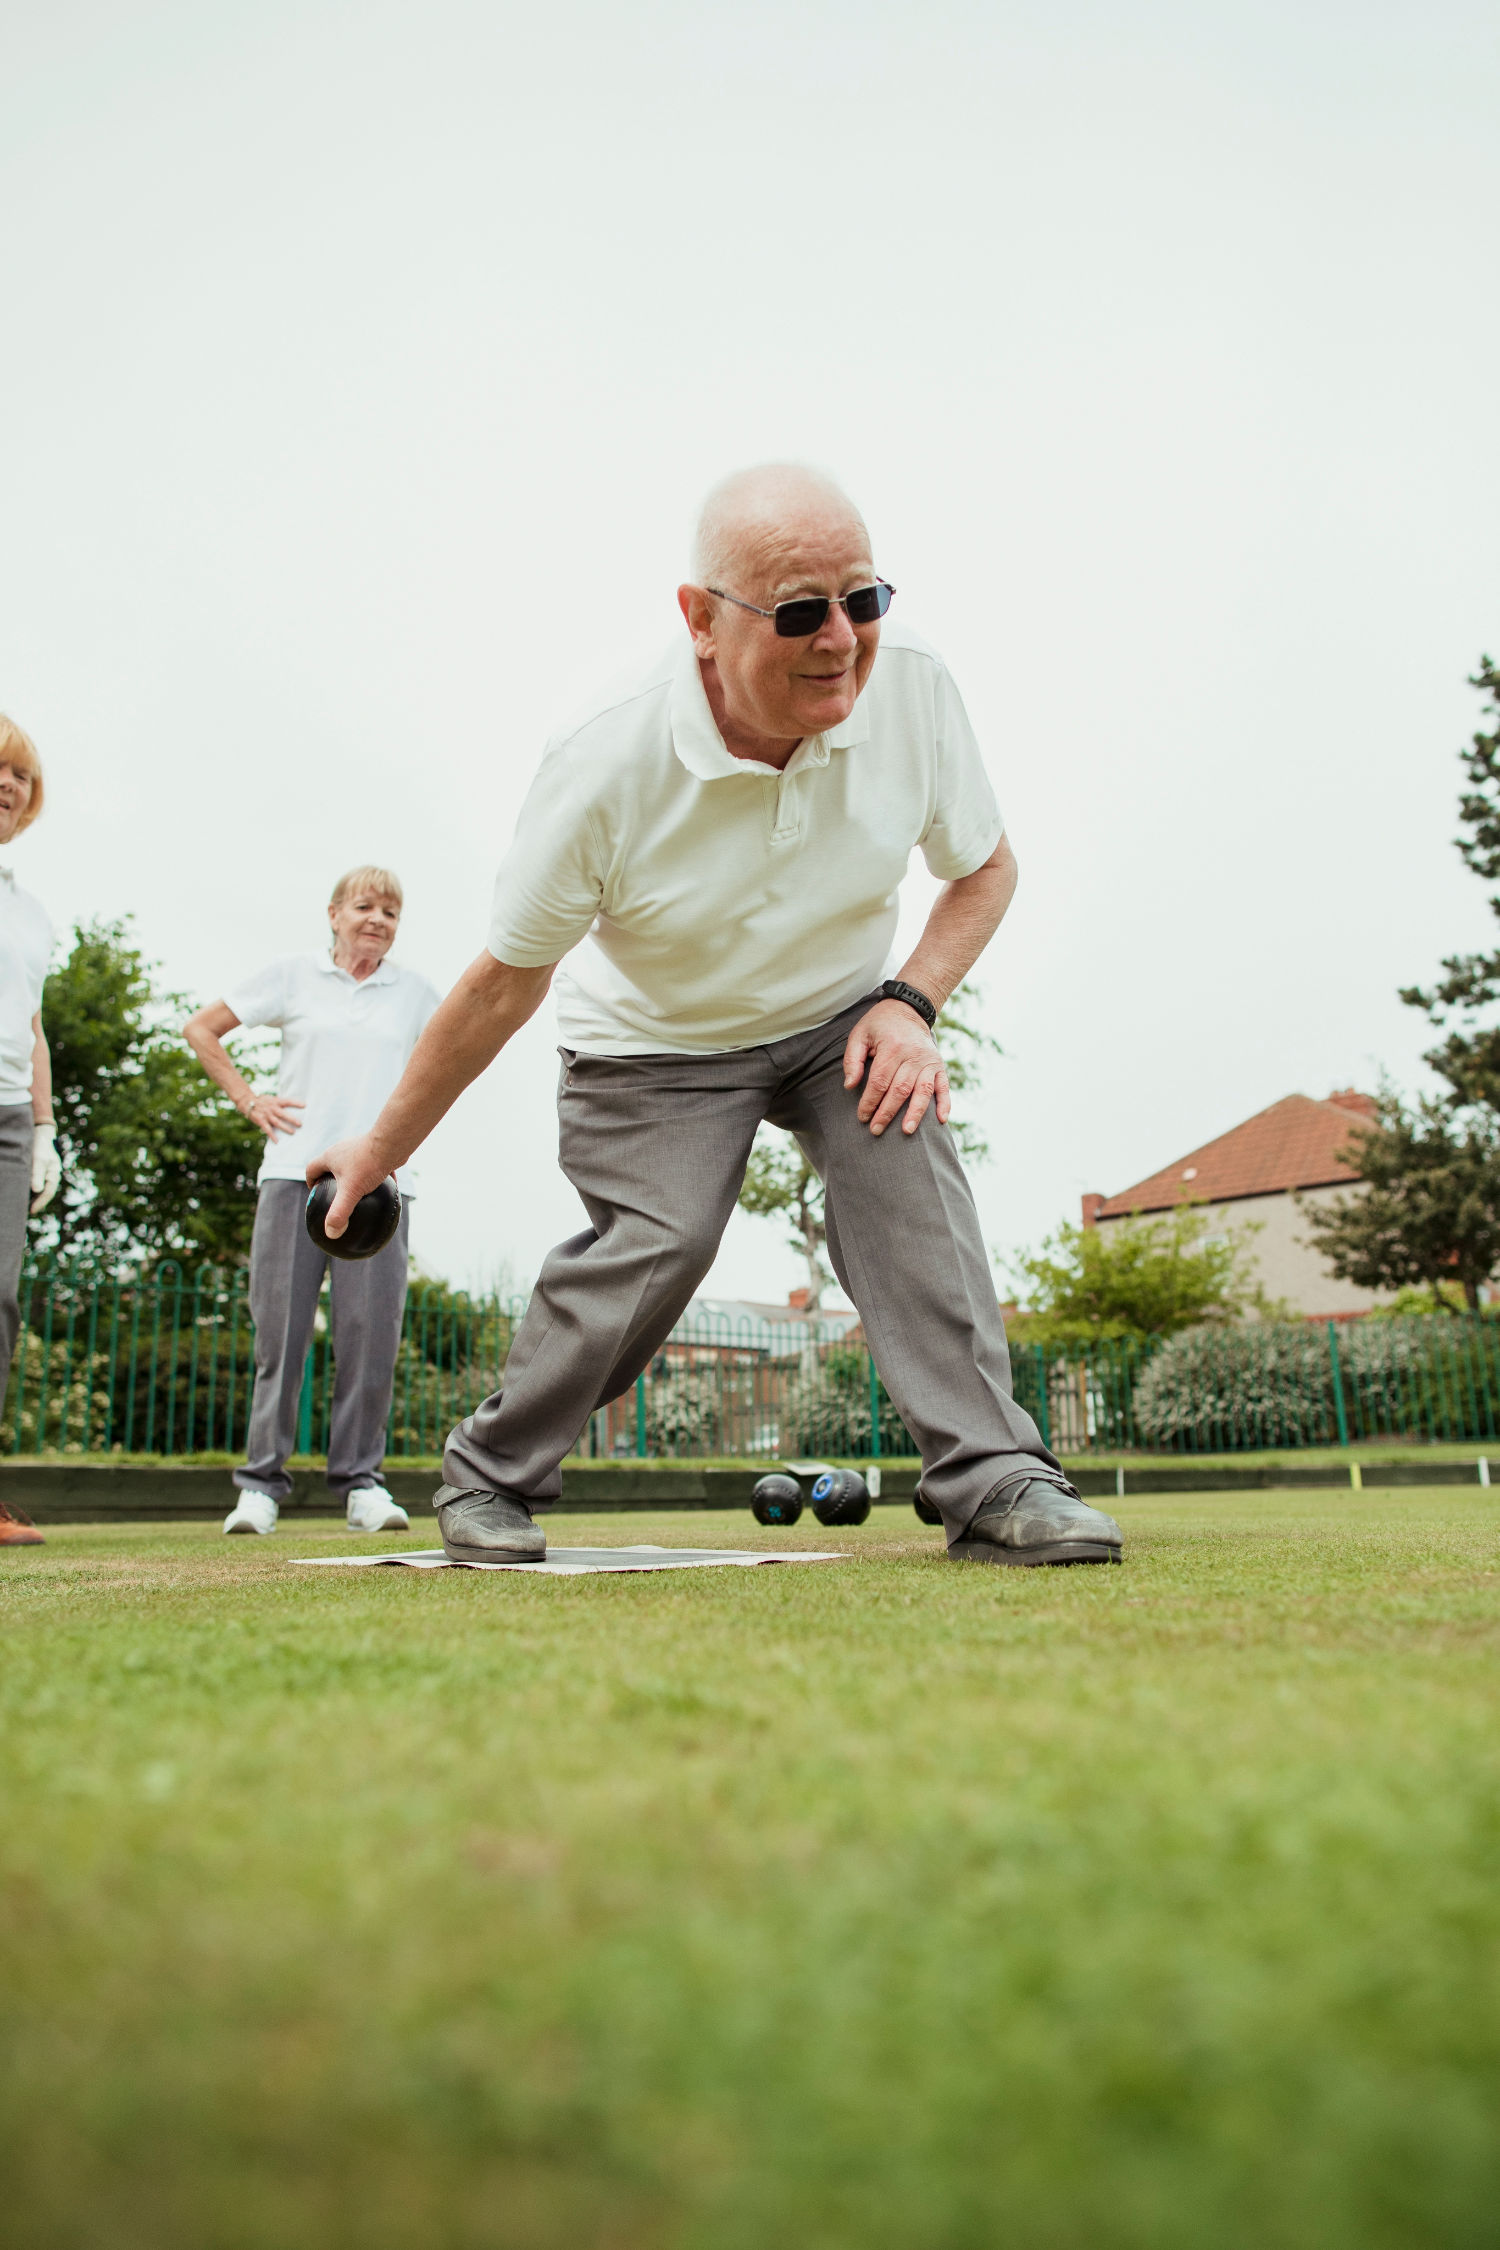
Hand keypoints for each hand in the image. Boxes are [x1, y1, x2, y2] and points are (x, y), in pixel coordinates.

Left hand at [29, 1122, 59, 1214]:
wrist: (40, 1133)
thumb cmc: (40, 1146)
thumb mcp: (38, 1159)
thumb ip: (37, 1174)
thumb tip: (36, 1190)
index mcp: (53, 1175)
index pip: (48, 1193)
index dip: (40, 1203)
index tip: (31, 1211)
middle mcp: (50, 1176)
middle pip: (44, 1194)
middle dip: (36, 1203)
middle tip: (26, 1212)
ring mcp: (45, 1174)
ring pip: (40, 1190)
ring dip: (32, 1198)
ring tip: (23, 1206)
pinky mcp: (38, 1172)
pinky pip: (35, 1184)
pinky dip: (30, 1190)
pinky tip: (22, 1193)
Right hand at [242, 1093, 304, 1140]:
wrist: (247, 1101)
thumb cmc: (262, 1100)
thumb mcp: (271, 1098)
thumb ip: (280, 1102)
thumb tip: (292, 1105)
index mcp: (276, 1102)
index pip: (287, 1101)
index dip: (296, 1103)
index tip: (305, 1105)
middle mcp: (272, 1108)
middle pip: (283, 1114)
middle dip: (292, 1119)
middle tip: (300, 1124)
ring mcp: (267, 1115)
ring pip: (277, 1123)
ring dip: (285, 1128)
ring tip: (293, 1132)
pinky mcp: (261, 1121)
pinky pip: (267, 1129)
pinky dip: (272, 1136)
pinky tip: (277, 1141)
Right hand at [307, 1134, 391, 1240]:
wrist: (392, 1143)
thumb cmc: (368, 1164)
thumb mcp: (351, 1192)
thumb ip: (339, 1212)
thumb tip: (331, 1233)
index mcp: (330, 1157)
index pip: (311, 1169)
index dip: (310, 1182)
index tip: (315, 1194)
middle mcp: (342, 1149)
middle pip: (330, 1165)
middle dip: (331, 1180)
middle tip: (336, 1196)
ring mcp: (359, 1147)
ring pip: (352, 1165)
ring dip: (353, 1178)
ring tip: (360, 1194)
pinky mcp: (375, 1149)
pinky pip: (370, 1165)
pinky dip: (372, 1176)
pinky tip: (382, 1190)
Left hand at [843, 999, 949, 1136]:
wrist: (908, 1008)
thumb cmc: (879, 1025)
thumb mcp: (859, 1035)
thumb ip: (852, 1060)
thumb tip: (849, 1086)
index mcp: (892, 1047)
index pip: (880, 1082)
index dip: (870, 1102)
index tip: (862, 1117)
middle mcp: (913, 1055)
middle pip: (899, 1090)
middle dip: (887, 1113)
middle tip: (876, 1130)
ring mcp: (928, 1061)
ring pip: (922, 1091)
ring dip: (915, 1113)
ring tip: (906, 1131)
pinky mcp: (939, 1065)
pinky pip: (944, 1086)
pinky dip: (944, 1104)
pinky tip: (941, 1120)